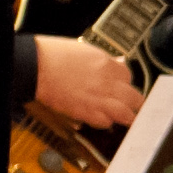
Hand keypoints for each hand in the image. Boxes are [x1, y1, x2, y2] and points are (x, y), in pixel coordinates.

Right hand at [30, 36, 144, 131]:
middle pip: (134, 98)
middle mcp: (107, 83)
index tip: (123, 86)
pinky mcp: (85, 112)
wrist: (37, 67)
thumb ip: (105, 59)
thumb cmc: (56, 55)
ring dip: (126, 116)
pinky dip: (106, 122)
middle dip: (135, 103)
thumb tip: (118, 62)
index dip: (125, 83)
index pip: (128, 76)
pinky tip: (104, 119)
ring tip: (127, 118)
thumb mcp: (86, 50)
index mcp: (108, 65)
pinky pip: (104, 122)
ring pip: (124, 114)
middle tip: (134, 106)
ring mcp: (98, 99)